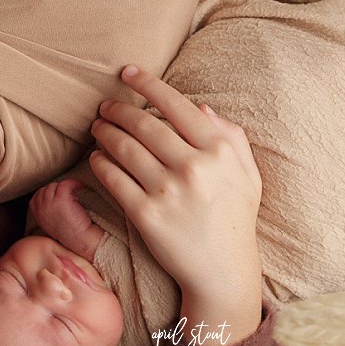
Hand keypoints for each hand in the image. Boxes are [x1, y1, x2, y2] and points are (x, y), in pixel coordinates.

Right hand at [28, 179, 103, 260]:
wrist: (80, 241)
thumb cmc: (70, 235)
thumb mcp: (51, 224)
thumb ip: (47, 212)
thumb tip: (53, 201)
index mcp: (37, 213)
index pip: (38, 195)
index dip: (50, 193)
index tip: (60, 195)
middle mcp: (41, 207)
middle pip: (46, 188)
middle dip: (58, 189)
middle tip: (70, 194)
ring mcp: (50, 202)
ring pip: (55, 185)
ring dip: (66, 186)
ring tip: (76, 190)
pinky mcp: (61, 199)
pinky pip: (65, 184)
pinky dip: (74, 184)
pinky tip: (80, 187)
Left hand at [88, 66, 261, 334]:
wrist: (223, 272)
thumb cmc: (234, 218)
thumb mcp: (247, 175)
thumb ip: (230, 137)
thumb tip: (200, 108)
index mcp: (219, 151)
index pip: (176, 105)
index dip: (147, 83)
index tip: (127, 72)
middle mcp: (193, 168)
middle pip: (143, 123)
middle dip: (117, 109)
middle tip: (105, 106)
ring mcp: (168, 192)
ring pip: (123, 147)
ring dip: (104, 132)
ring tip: (97, 128)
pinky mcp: (145, 215)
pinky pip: (113, 178)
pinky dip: (100, 162)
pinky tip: (97, 157)